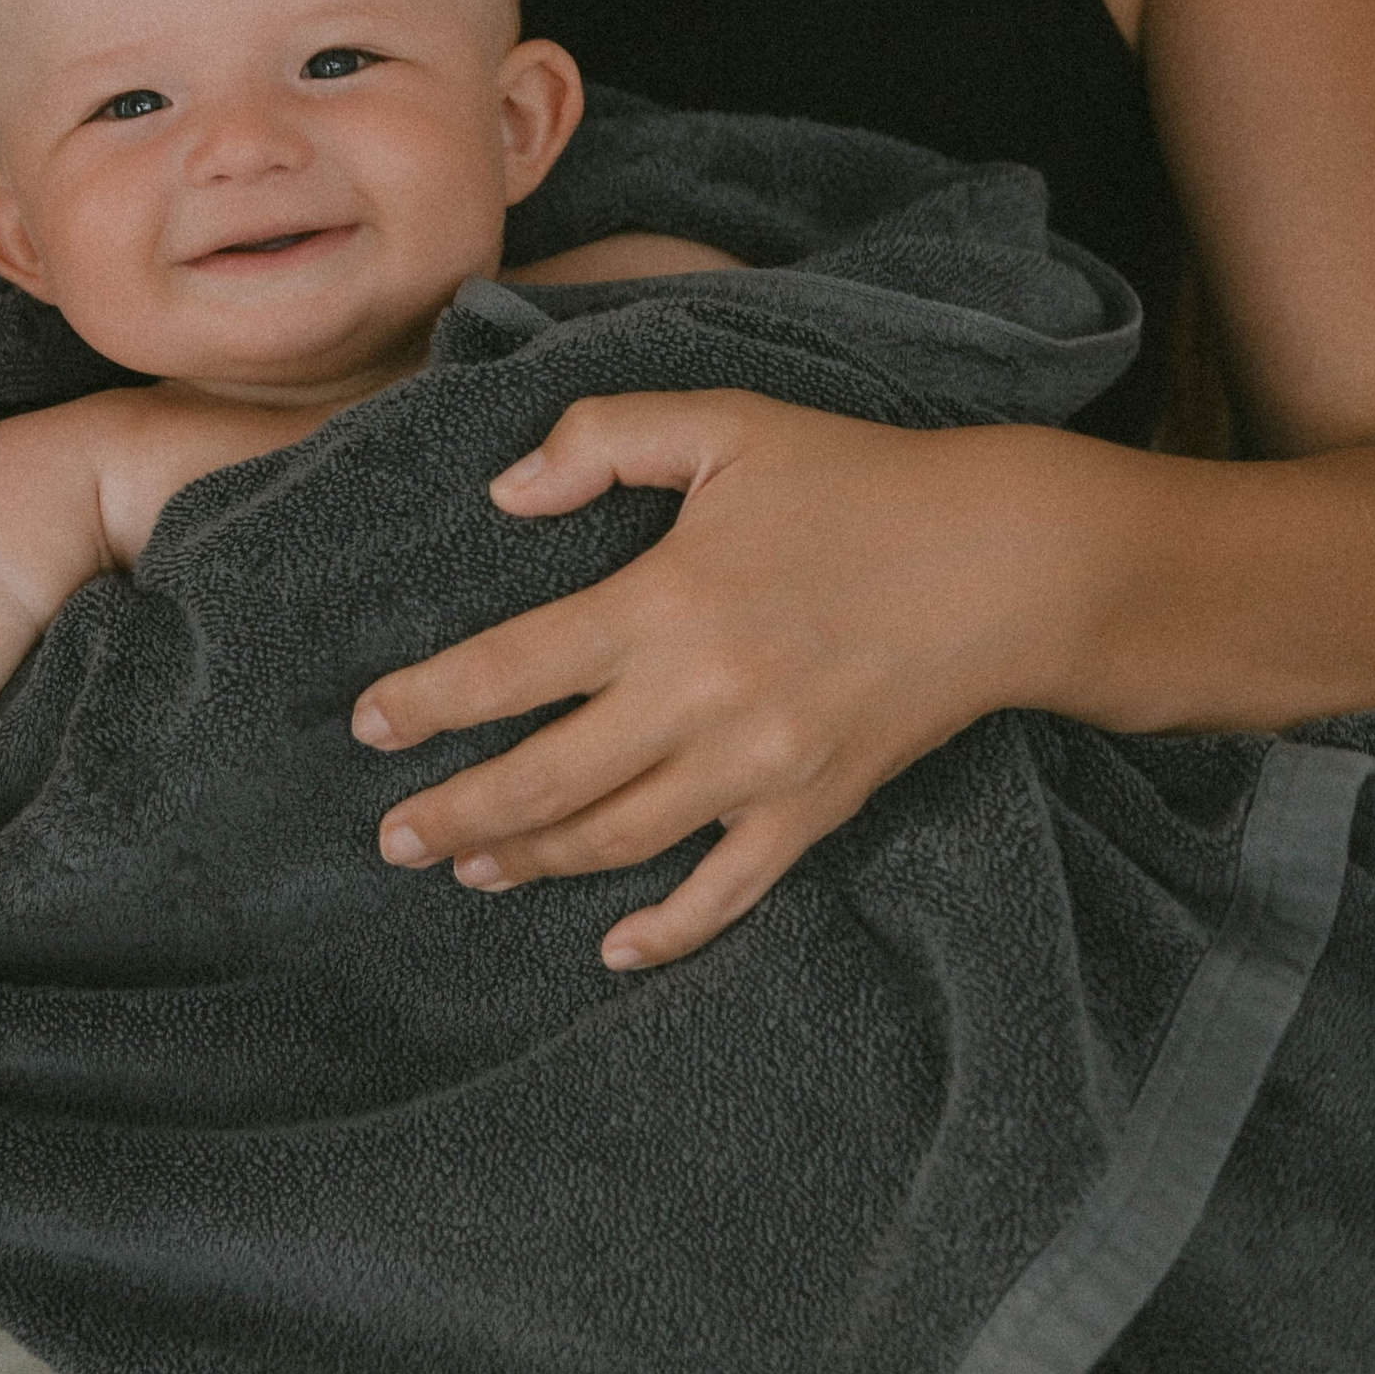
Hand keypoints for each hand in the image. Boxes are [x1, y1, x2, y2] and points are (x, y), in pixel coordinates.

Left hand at [353, 393, 1064, 968]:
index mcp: (664, 603)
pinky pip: (725, 891)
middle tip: (390, 834)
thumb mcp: (728, 424)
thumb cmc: (859, 481)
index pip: (509, 669)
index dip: (427, 703)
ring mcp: (757, 768)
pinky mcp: (812, 808)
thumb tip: (507, 492)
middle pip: (543, 778)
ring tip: (468, 865)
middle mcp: (700, 699)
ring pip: (615, 840)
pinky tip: (612, 949)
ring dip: (529, 861)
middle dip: (452, 810)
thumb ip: (605, 439)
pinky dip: (666, 930)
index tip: (370, 724)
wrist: (1004, 561)